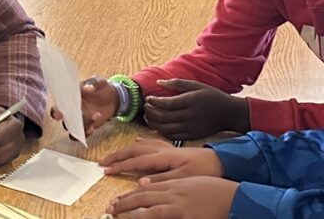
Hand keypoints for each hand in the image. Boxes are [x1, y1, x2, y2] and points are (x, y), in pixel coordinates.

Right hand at [51, 76, 118, 138]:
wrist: (113, 98)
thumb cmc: (101, 88)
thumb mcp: (99, 82)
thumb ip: (94, 83)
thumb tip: (87, 88)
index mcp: (70, 97)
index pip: (58, 104)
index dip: (56, 110)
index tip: (60, 112)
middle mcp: (72, 109)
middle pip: (62, 119)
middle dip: (65, 122)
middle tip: (73, 120)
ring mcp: (80, 119)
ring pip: (72, 128)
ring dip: (80, 127)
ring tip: (93, 120)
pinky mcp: (88, 126)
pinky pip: (83, 133)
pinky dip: (86, 133)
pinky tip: (92, 128)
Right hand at [101, 138, 222, 182]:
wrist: (222, 160)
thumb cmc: (204, 171)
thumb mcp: (184, 178)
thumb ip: (161, 179)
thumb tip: (140, 181)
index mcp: (163, 157)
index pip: (135, 161)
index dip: (119, 166)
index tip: (105, 171)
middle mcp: (161, 149)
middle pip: (133, 150)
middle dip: (116, 156)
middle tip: (102, 162)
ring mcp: (166, 147)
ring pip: (139, 145)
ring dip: (125, 150)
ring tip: (114, 154)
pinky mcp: (172, 148)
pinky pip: (150, 142)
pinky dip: (140, 143)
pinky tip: (137, 142)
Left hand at [106, 176, 238, 217]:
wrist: (236, 197)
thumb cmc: (217, 192)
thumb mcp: (193, 184)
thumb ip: (175, 186)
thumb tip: (156, 188)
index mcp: (175, 183)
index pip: (146, 188)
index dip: (130, 194)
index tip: (117, 200)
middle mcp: (174, 191)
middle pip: (143, 195)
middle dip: (124, 202)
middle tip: (109, 207)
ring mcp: (179, 204)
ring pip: (149, 207)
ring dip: (131, 211)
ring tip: (116, 213)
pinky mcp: (187, 215)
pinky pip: (162, 216)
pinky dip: (149, 216)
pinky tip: (140, 218)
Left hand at [143, 79, 248, 139]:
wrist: (229, 114)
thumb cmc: (212, 96)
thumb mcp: (197, 85)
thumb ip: (177, 83)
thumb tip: (158, 82)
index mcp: (191, 101)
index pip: (166, 104)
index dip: (154, 102)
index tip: (148, 98)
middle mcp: (190, 116)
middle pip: (163, 117)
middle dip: (150, 112)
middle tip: (145, 106)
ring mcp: (191, 128)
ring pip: (165, 128)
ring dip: (152, 122)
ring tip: (148, 115)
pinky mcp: (192, 136)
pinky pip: (172, 136)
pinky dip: (161, 131)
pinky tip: (157, 125)